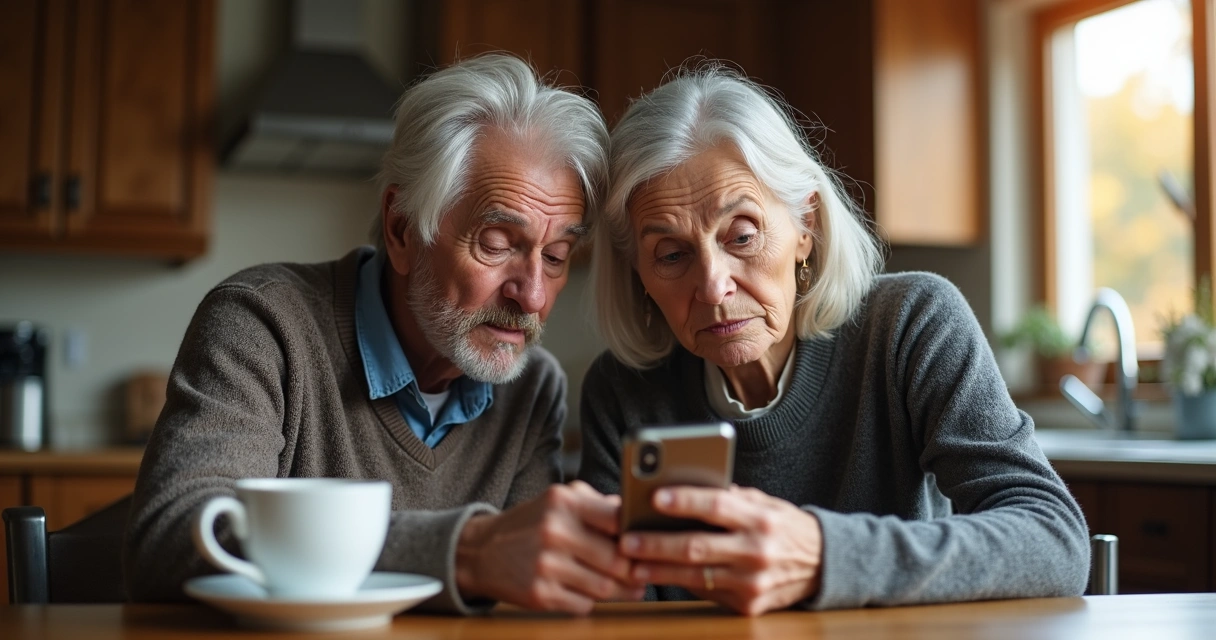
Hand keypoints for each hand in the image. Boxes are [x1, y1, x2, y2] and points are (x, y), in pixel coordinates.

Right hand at [455, 480, 644, 612]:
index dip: (636, 534)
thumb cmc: (529, 524)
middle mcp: (554, 531)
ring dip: (621, 591)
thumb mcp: (557, 501)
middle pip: (616, 559)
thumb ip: (596, 504)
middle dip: (634, 570)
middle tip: (644, 573)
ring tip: (630, 588)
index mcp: (563, 502)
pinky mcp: (540, 594)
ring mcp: (546, 565)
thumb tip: (634, 512)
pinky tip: (589, 593)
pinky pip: (583, 605)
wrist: (480, 552)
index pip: (617, 518)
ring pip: (603, 587)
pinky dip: (591, 601)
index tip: (645, 542)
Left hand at [619, 485, 821, 615]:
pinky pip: (708, 594)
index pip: (716, 505)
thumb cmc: (782, 526)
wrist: (823, 563)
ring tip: (634, 564)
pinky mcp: (749, 606)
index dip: (685, 501)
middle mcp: (757, 550)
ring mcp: (753, 581)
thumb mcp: (762, 503)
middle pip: (698, 546)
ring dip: (660, 570)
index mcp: (760, 518)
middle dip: (658, 544)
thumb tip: (683, 490)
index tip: (655, 497)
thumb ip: (728, 498)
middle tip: (629, 540)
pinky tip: (661, 576)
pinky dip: (683, 584)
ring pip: (697, 576)